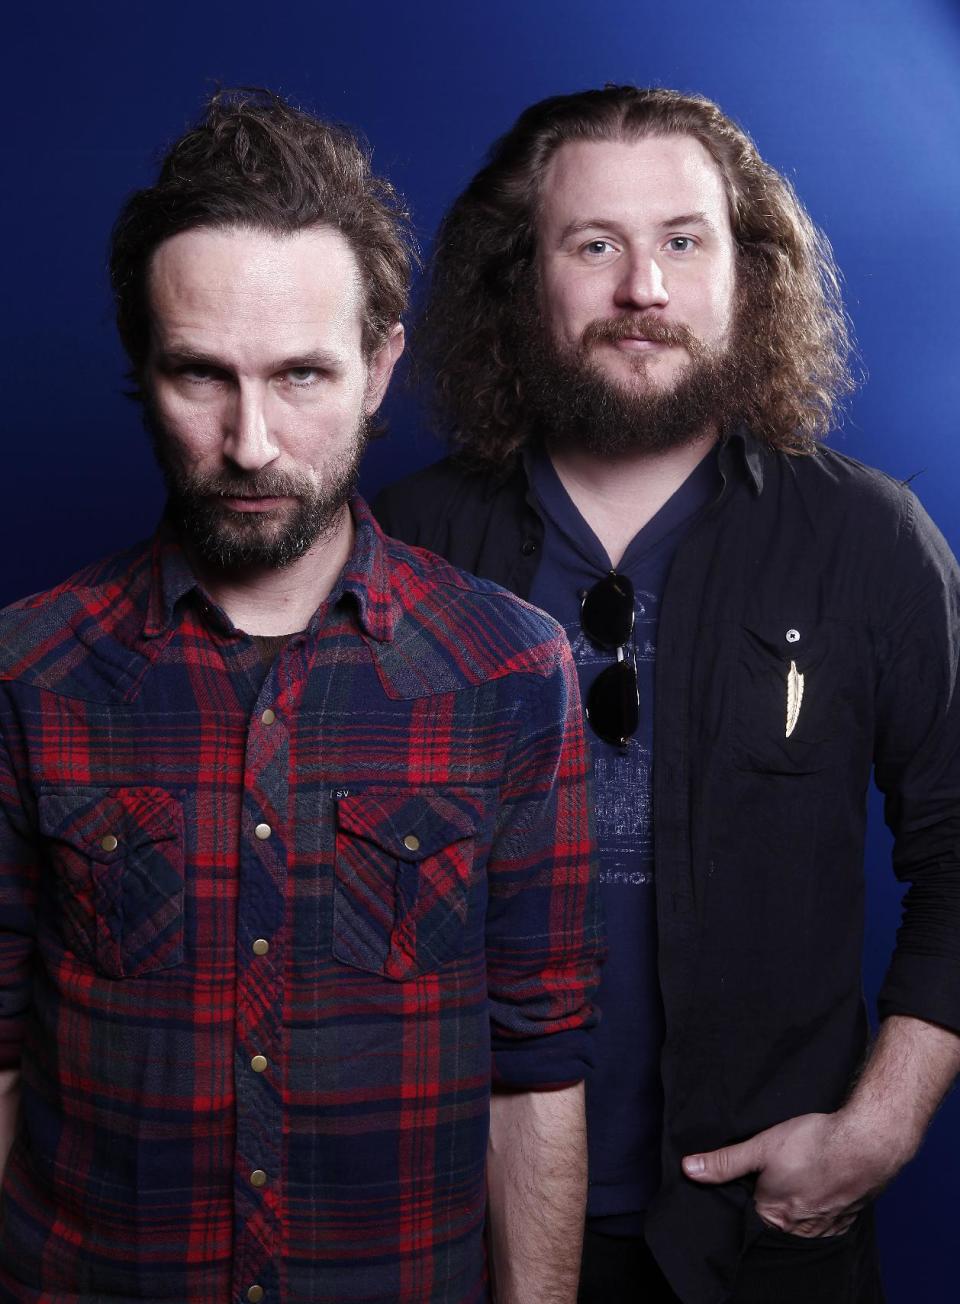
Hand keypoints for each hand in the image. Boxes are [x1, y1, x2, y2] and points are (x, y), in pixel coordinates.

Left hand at [681, 1109, 908, 1237]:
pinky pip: (826, 1214)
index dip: (747, 1192)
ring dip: (799, 1198)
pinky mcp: (848, 1216)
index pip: (750, 1212)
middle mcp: (800, 1229)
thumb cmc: (814, 1144)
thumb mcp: (761, 1146)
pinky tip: (823, 1179)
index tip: (752, 1175)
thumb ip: (725, 1161)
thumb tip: (689, 1169)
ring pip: (802, 1216)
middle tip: (780, 1170)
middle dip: (773, 1196)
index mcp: (774, 1215)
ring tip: (801, 1171)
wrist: (867, 1143)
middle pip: (776, 1217)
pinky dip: (821, 1200)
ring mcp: (827, 1225)